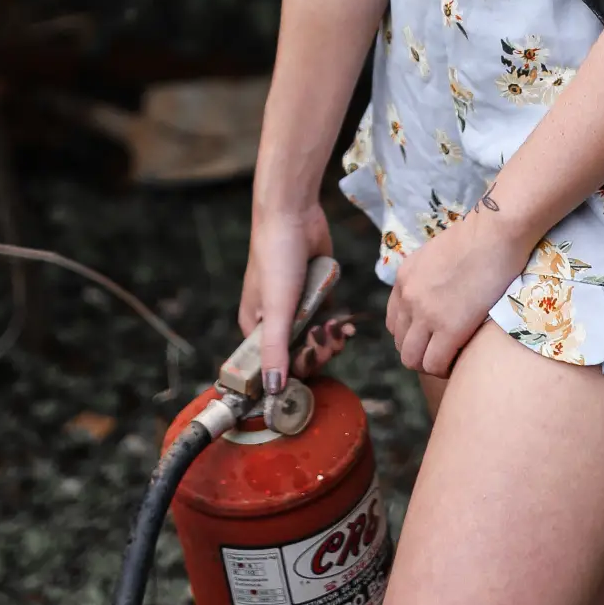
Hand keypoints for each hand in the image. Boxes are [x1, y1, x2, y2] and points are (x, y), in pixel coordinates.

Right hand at [240, 200, 353, 387]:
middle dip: (319, 352)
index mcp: (255, 328)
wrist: (294, 213)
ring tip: (340, 331)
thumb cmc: (276, 259)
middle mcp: (273, 321)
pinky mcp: (315, 293)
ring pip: (316, 338)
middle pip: (299, 354)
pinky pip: (327, 319)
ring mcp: (296, 307)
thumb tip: (273, 391)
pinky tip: (348, 326)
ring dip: (330, 341)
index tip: (315, 357)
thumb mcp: (276, 308)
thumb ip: (276, 350)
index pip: (275, 365)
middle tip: (332, 341)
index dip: (297, 369)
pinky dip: (338, 326)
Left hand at [386, 202, 532, 377]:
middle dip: (420, 353)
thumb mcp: (440, 253)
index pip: (394, 322)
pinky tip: (461, 361)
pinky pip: (435, 364)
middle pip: (400, 344)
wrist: (497, 231)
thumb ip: (430, 277)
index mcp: (404, 278)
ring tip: (452, 361)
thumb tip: (441, 296)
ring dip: (430, 365)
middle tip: (444, 353)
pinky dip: (445, 369)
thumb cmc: (480, 237)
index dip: (413, 335)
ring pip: (412, 359)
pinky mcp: (448, 327)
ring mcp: (425, 313)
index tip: (433, 338)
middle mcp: (408, 296)